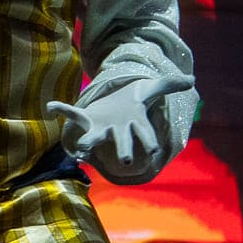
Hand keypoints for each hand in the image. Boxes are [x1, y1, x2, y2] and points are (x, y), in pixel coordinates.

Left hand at [48, 74, 192, 174]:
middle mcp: (117, 131)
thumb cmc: (133, 104)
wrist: (112, 109)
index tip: (153, 151)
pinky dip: (62, 109)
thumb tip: (191, 80)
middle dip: (124, 151)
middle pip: (122, 142)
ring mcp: (100, 128)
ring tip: (80, 150)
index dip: (149, 142)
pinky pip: (73, 114)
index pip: (145, 134)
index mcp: (134, 124)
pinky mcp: (86, 120)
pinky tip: (51, 106)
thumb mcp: (151, 89)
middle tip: (126, 162)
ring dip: (87, 143)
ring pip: (94, 138)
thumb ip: (169, 84)